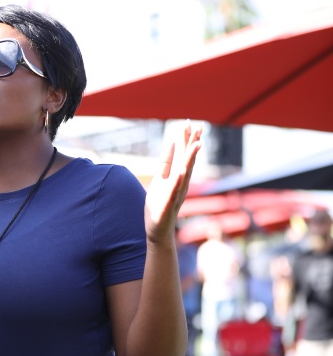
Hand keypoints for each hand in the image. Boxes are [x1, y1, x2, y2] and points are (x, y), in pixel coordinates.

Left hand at [144, 122, 201, 244]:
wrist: (158, 232)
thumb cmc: (158, 206)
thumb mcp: (160, 180)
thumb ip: (166, 164)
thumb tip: (171, 145)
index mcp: (177, 177)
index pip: (182, 155)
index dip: (185, 140)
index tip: (188, 123)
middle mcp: (180, 184)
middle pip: (187, 160)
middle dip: (192, 143)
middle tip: (198, 126)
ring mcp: (176, 194)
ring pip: (185, 173)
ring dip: (190, 158)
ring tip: (196, 143)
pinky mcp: (168, 204)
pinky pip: (174, 191)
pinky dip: (178, 180)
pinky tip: (181, 170)